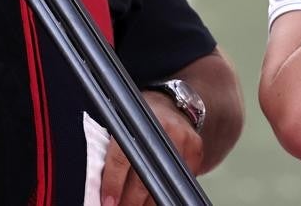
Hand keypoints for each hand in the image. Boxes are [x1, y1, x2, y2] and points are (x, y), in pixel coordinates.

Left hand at [100, 90, 203, 205]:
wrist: (173, 104)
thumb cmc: (143, 116)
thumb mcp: (124, 123)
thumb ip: (115, 150)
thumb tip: (105, 188)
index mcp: (136, 121)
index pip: (121, 158)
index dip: (113, 184)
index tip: (108, 201)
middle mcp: (160, 128)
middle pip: (143, 177)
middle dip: (130, 201)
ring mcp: (181, 139)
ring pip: (163, 184)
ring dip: (147, 203)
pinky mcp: (195, 149)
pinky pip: (181, 181)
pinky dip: (168, 192)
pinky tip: (157, 197)